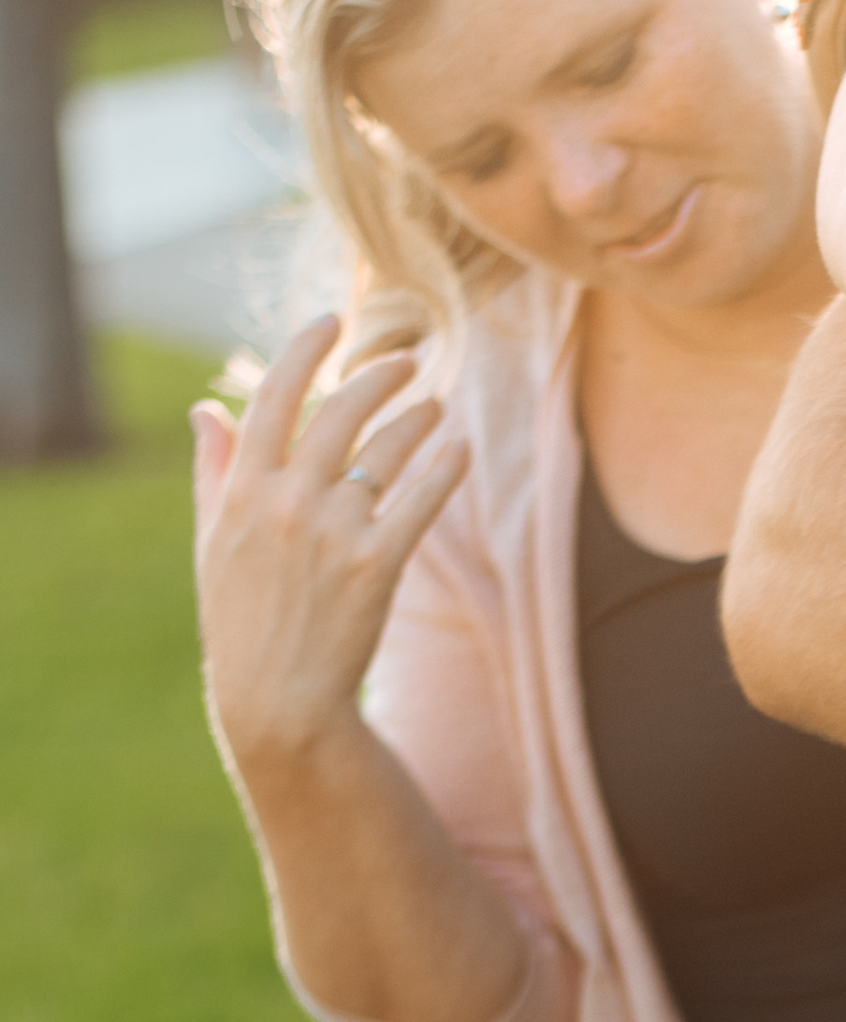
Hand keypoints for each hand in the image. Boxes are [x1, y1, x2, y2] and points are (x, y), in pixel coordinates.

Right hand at [193, 315, 467, 777]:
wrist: (277, 699)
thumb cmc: (241, 620)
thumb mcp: (214, 542)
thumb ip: (215, 470)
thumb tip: (209, 408)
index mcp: (243, 489)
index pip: (276, 395)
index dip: (307, 348)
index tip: (333, 321)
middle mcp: (288, 500)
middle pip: (341, 410)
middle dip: (378, 376)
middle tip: (406, 363)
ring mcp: (334, 530)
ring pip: (387, 450)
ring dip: (417, 419)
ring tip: (434, 408)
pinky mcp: (378, 563)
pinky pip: (422, 499)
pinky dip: (444, 468)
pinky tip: (459, 450)